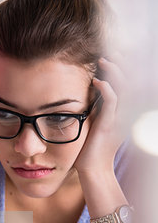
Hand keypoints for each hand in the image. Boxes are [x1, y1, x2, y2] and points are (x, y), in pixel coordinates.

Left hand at [74, 57, 126, 174]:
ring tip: (103, 61)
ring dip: (115, 72)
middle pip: (131, 82)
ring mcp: (119, 119)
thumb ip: (100, 108)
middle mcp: (125, 114)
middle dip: (123, 64)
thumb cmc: (92, 148)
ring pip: (124, 89)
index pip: (130, 85)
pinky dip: (106, 89)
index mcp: (123, 112)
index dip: (125, 68)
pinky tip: (96, 82)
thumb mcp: (98, 123)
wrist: (92, 169)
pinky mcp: (108, 125)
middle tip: (110, 53)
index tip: (113, 56)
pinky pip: (112, 102)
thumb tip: (94, 90)